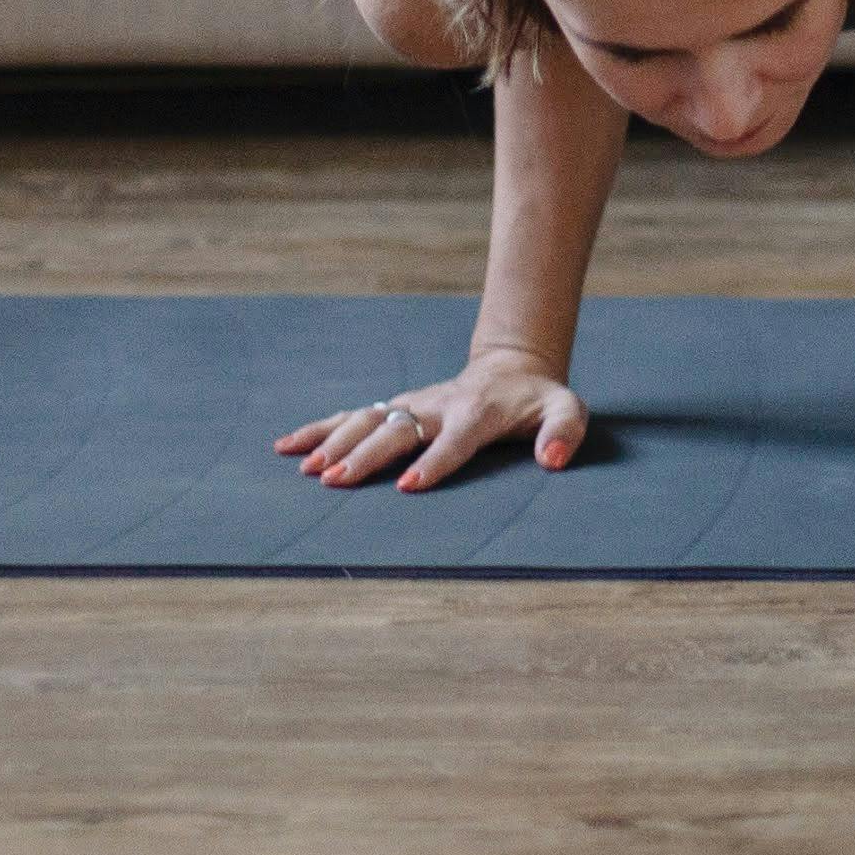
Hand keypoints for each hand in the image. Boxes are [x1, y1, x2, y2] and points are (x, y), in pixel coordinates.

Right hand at [275, 350, 588, 492]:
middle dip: (367, 456)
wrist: (511, 369)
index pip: (454, 440)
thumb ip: (564, 432)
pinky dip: (319, 430)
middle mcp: (437, 406)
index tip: (408, 485)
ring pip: (367, 420)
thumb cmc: (539, 401)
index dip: (434, 462)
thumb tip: (554, 460)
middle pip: (398, 431)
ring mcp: (412, 405)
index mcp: (477, 413)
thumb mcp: (567, 410)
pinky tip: (287, 447)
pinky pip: (352, 417)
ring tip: (307, 470)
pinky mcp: (396, 407)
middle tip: (336, 481)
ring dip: (336, 444)